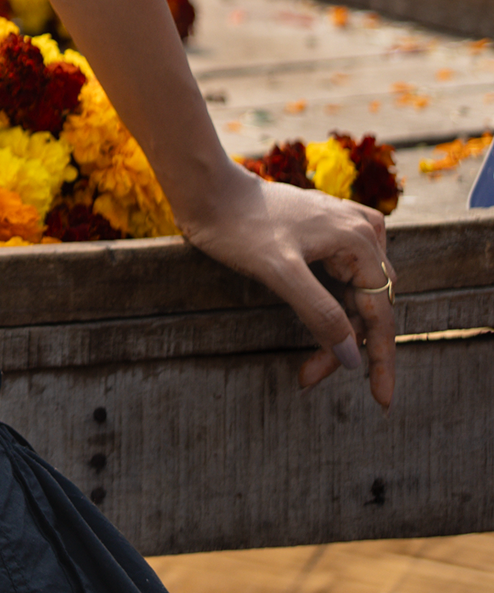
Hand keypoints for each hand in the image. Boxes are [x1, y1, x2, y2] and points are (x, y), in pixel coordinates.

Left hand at [176, 170, 394, 407]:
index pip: (379, 312)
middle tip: (310, 375)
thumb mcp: (278, 273)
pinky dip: (333, 307)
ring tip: (307, 365)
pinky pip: (344, 278)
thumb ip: (319, 312)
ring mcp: (345, 229)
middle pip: (367, 306)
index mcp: (358, 238)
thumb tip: (353, 357)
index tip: (382, 400)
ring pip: (355, 295)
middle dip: (346, 345)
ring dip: (338, 330)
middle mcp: (361, 230)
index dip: (380, 359)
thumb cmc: (239, 227)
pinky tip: (319, 327)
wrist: (209, 191)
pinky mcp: (328, 232)